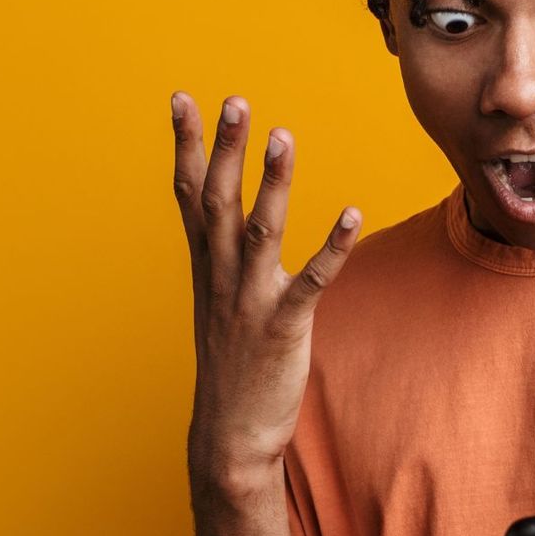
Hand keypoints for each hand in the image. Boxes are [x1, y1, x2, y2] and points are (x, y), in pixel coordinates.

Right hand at [170, 91, 359, 490]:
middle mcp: (221, 277)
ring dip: (272, 183)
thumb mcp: (218, 302)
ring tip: (283, 136)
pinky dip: (332, 247)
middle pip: (218, 201)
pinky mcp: (283, 327)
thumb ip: (223, 257)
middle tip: (234, 100)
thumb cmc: (231, 365)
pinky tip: (352, 214)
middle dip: (224, 148)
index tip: (182, 97)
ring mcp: (249, 301)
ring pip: (259, 231)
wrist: (229, 438)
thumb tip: (230, 219)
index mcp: (205, 267)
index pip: (189, 193)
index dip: (186, 145)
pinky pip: (311, 281)